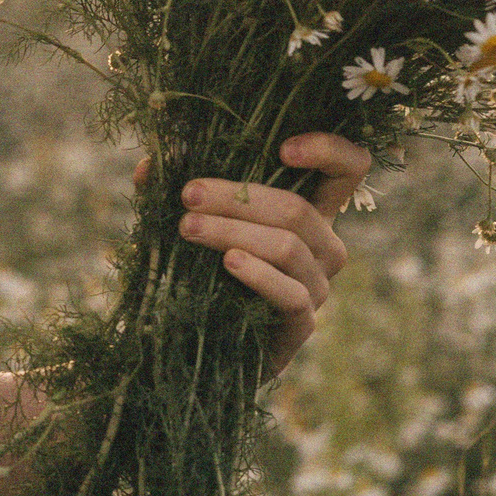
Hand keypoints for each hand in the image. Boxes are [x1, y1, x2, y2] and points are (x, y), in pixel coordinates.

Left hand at [132, 133, 372, 380]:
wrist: (206, 348)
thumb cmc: (207, 273)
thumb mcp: (198, 224)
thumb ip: (183, 194)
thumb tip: (146, 167)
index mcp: (310, 212)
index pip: (348, 169)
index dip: (329, 149)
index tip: (282, 147)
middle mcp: (324, 247)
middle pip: (298, 209)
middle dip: (238, 196)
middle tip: (188, 193)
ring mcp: (317, 287)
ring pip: (289, 247)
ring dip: (233, 232)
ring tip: (188, 227)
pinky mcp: (301, 324)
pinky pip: (290, 295)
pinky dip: (259, 275)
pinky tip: (228, 263)